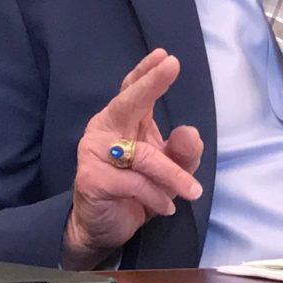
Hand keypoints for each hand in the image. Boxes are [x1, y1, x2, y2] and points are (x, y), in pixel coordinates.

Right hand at [62, 50, 203, 269]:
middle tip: (171, 66)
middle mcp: (105, 129)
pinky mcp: (91, 179)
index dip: (147, 72)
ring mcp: (93, 152)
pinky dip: (155, 195)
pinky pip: (133, 183)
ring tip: (192, 191)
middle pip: (127, 103)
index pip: (133, 90)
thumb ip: (184, 151)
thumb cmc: (139, 189)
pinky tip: (165, 207)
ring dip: (172, 174)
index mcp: (124, 121)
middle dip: (150, 85)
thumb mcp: (172, 169)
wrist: (106, 226)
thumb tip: (189, 131)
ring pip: (142, 154)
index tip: (165, 56)